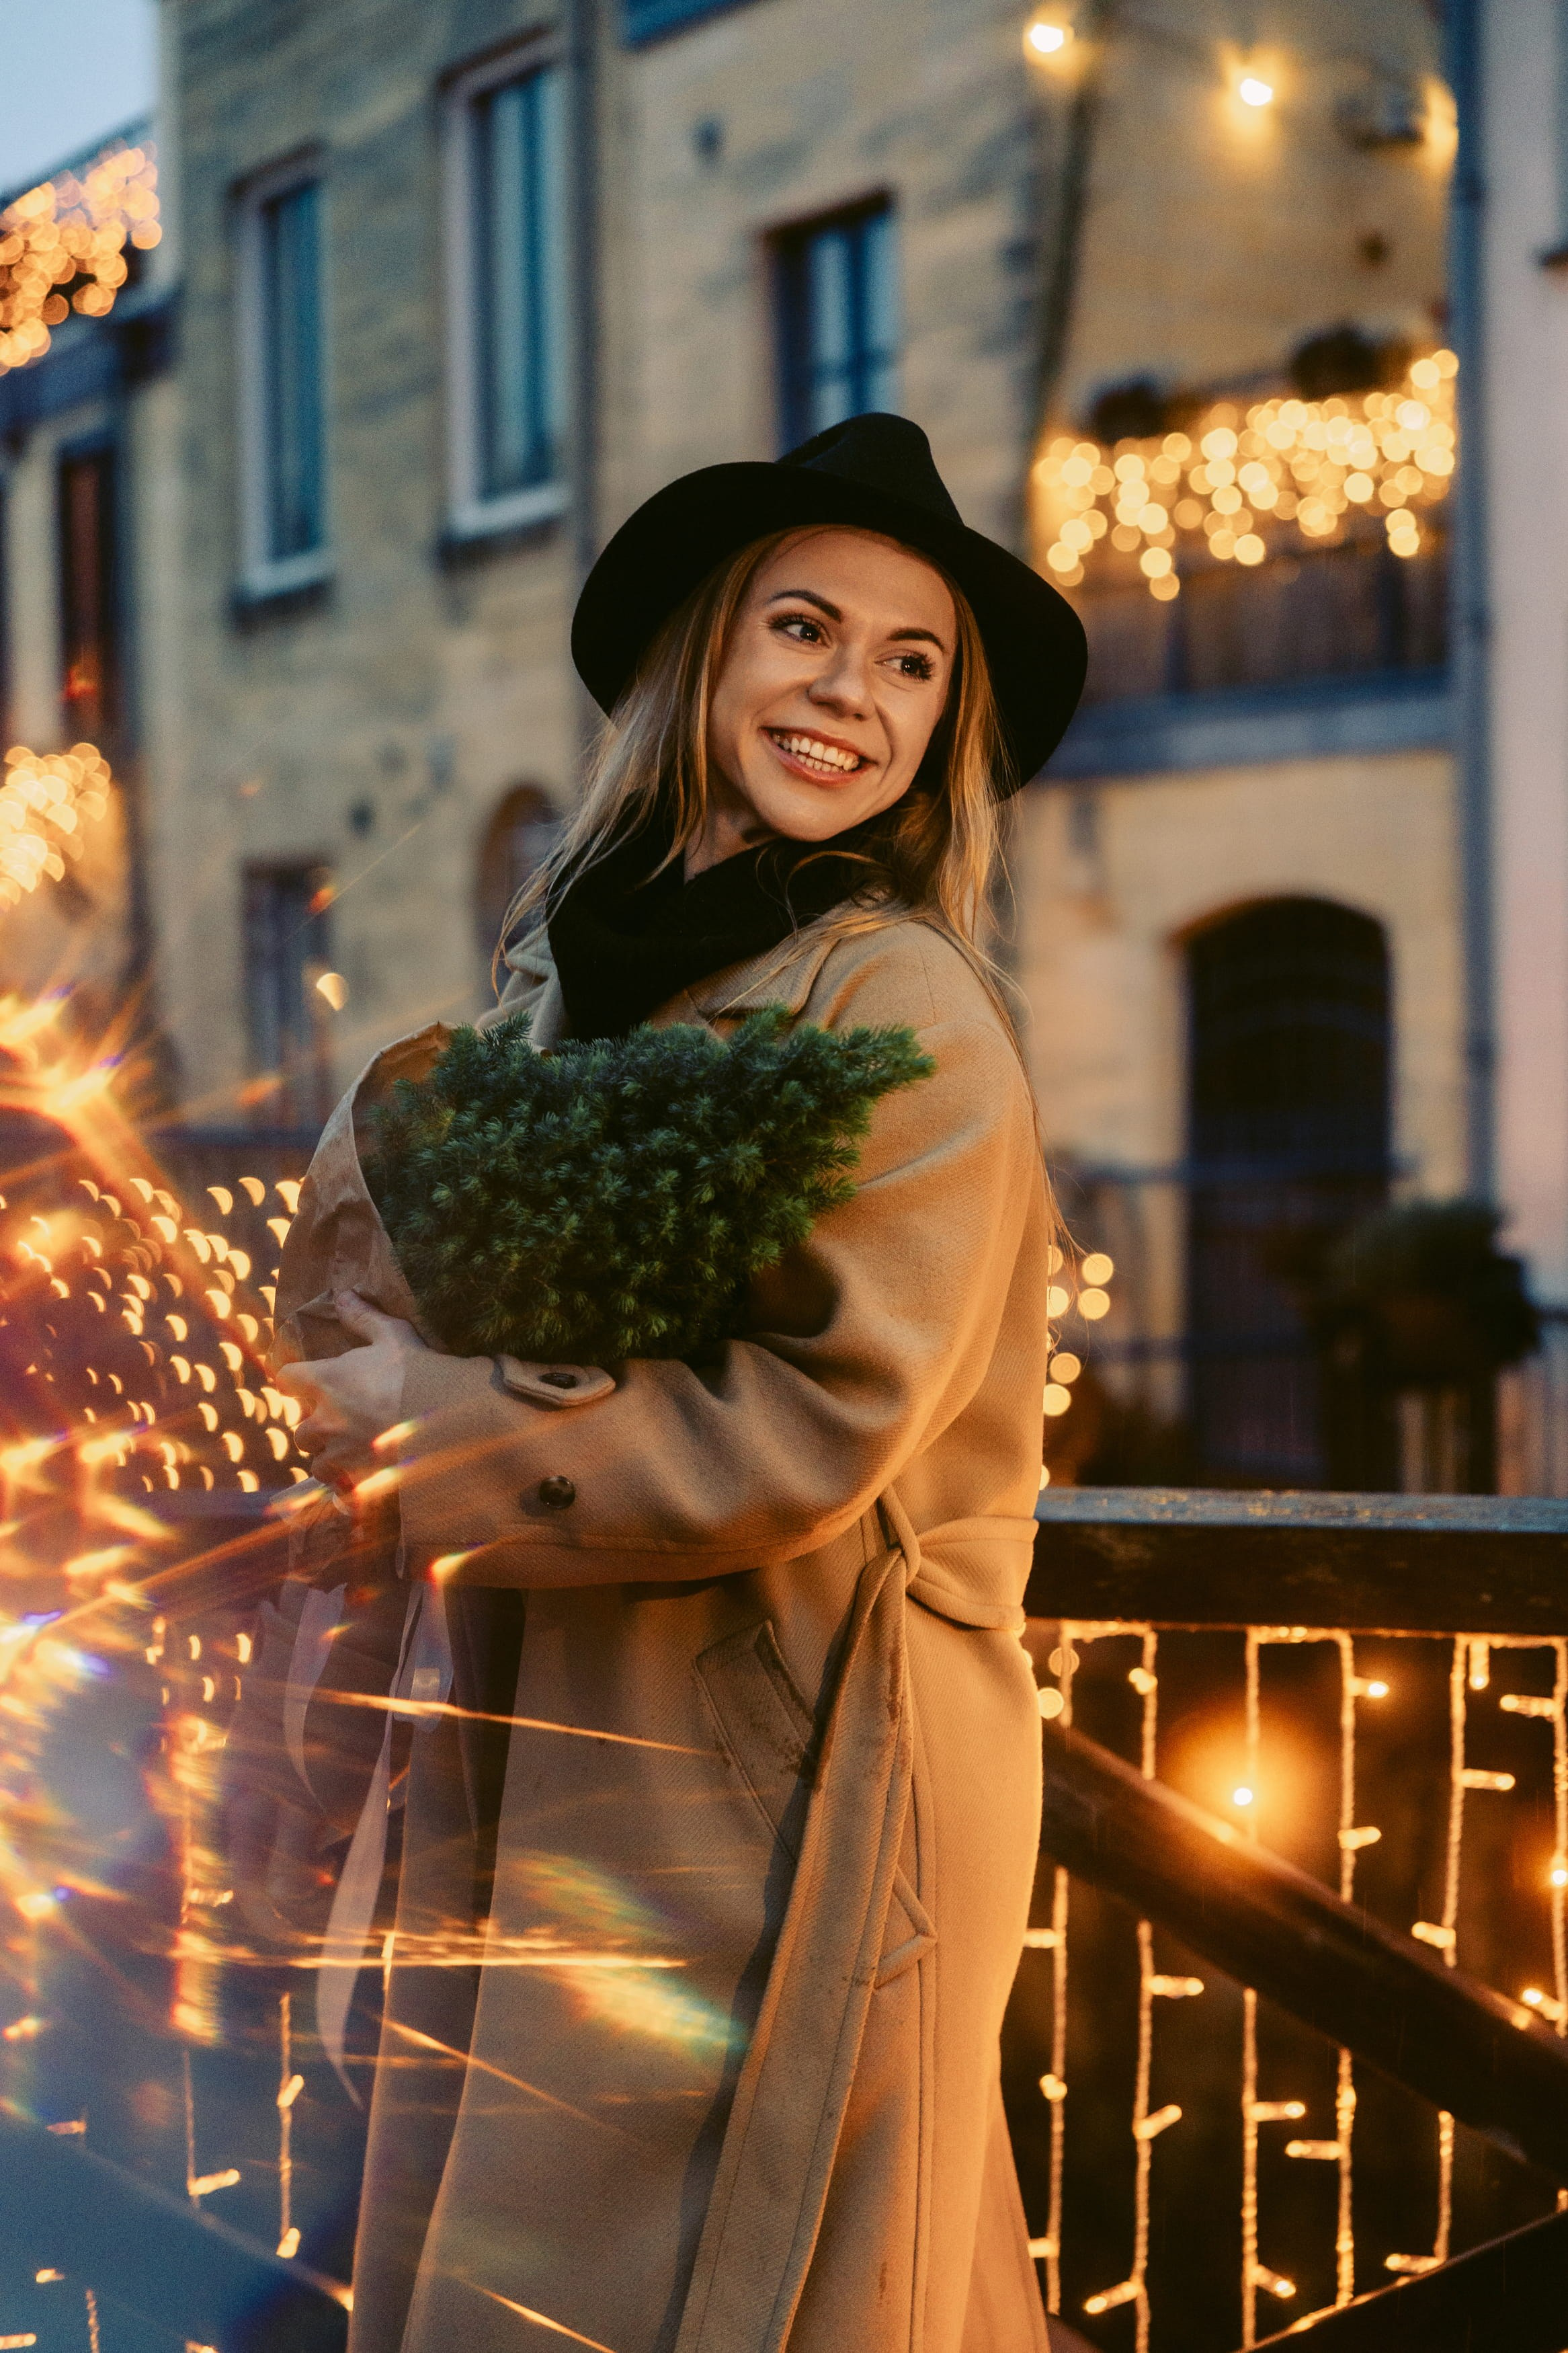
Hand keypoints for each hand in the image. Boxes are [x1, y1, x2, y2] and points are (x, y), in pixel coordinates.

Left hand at [276, 1290, 427, 1489]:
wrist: (446, 1418)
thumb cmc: (417, 1371)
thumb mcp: (393, 1335)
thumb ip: (363, 1317)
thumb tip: (342, 1293)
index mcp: (326, 1381)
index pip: (286, 1379)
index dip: (295, 1380)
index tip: (305, 1382)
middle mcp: (324, 1420)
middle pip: (301, 1429)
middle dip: (316, 1426)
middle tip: (341, 1421)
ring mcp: (338, 1453)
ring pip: (316, 1460)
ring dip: (329, 1455)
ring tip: (351, 1451)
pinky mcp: (355, 1478)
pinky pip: (339, 1485)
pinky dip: (346, 1480)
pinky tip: (363, 1474)